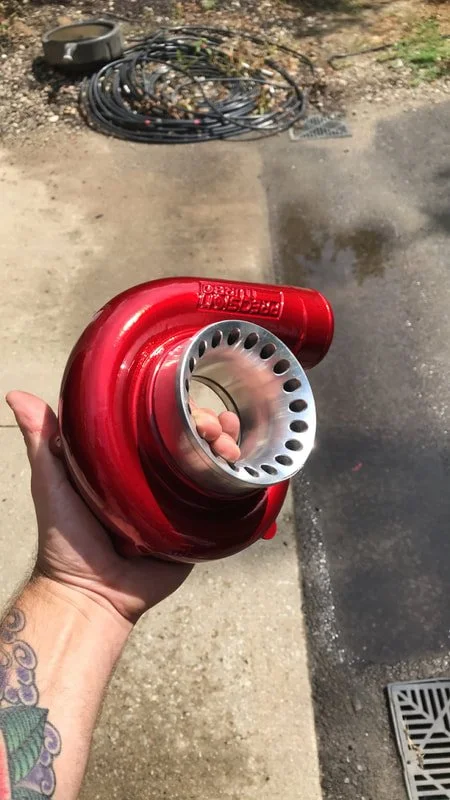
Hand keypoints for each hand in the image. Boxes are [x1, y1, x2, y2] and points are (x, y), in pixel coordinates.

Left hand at [6, 391, 239, 624]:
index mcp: (127, 462)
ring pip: (211, 464)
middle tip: (212, 429)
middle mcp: (156, 478)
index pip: (159, 422)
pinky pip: (221, 503)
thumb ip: (42, 442)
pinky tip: (244, 464)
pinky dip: (236, 480)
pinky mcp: (196, 529)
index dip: (178, 407)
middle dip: (209, 425)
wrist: (92, 594)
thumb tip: (16, 396)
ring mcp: (179, 503)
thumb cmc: (67, 540)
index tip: (186, 403)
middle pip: (191, 439)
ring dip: (227, 446)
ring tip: (229, 446)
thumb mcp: (51, 483)